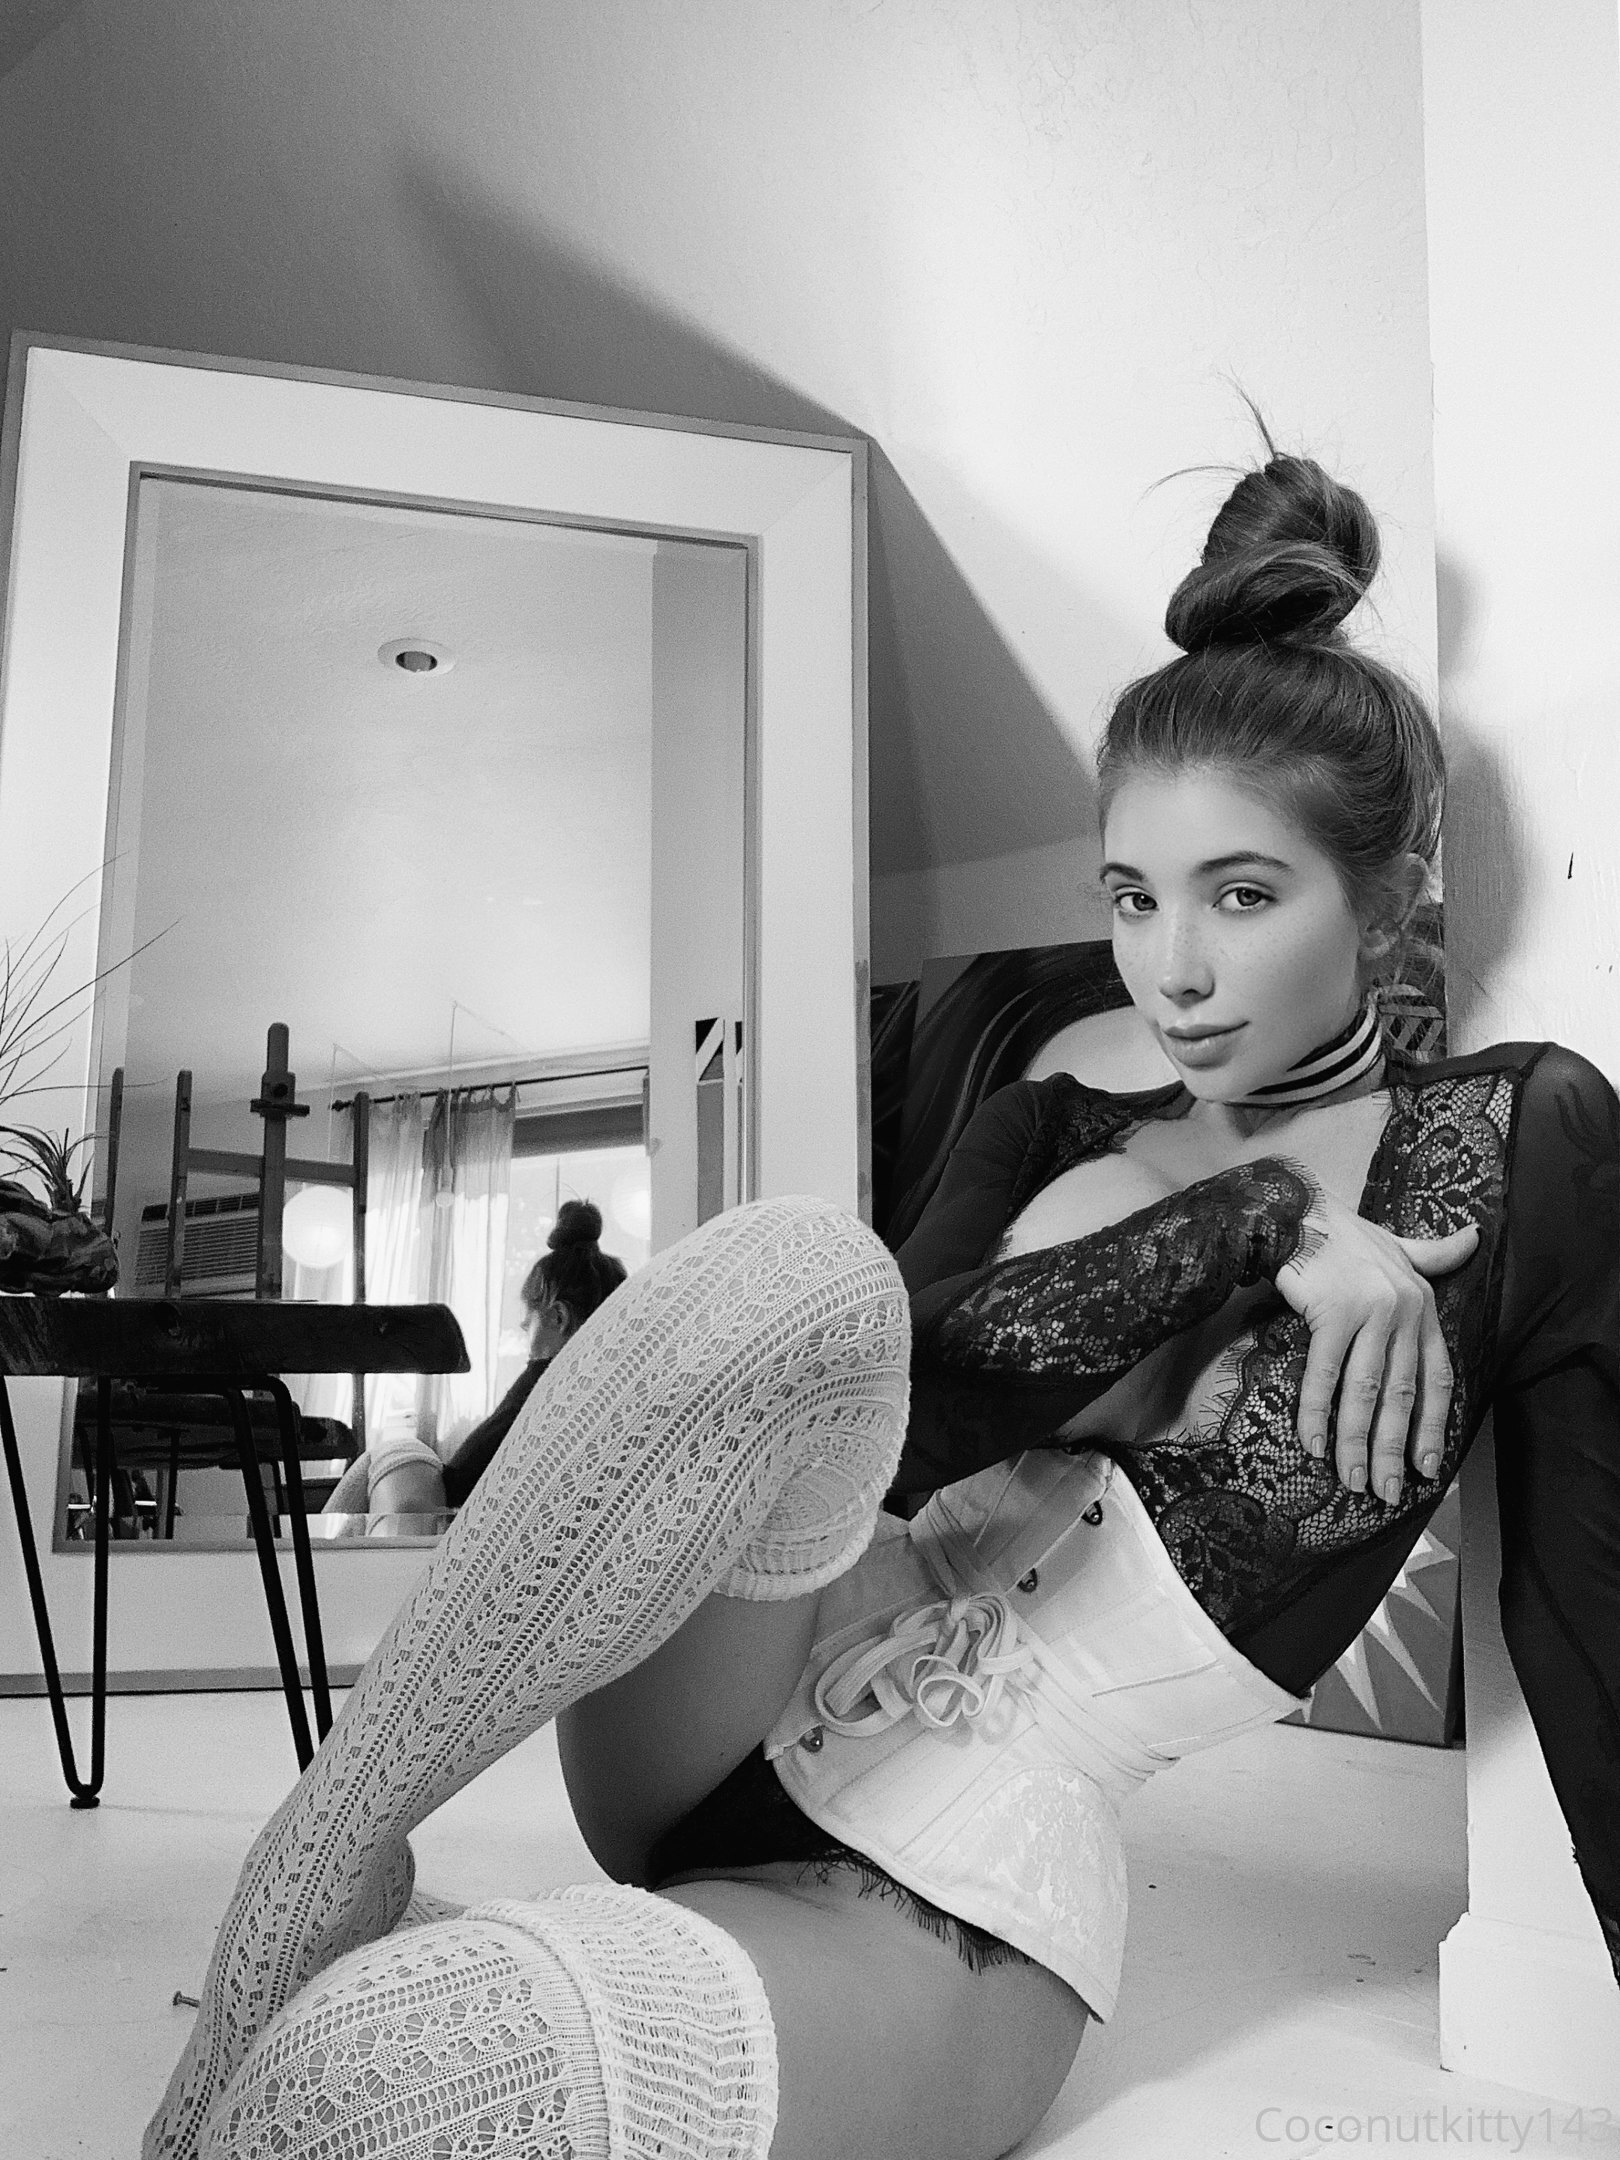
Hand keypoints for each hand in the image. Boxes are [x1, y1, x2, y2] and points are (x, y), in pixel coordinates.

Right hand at [1274, 1180, 1478, 1506]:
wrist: (1300, 1211)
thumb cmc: (1347, 1236)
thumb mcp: (1400, 1247)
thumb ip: (1435, 1254)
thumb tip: (1474, 1237)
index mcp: (1423, 1307)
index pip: (1438, 1379)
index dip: (1433, 1426)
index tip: (1428, 1468)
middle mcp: (1403, 1312)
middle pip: (1402, 1395)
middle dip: (1395, 1450)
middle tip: (1389, 1492)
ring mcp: (1369, 1313)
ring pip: (1366, 1393)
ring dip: (1358, 1444)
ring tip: (1353, 1482)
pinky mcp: (1331, 1313)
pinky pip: (1324, 1375)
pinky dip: (1318, 1414)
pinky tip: (1312, 1445)